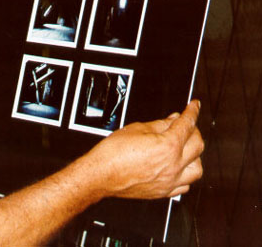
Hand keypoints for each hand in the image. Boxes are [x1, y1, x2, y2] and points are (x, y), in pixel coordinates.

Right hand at [85, 100, 203, 199]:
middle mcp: (173, 165)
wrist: (101, 174)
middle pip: (198, 145)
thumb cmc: (113, 153)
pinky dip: (186, 175)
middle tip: (186, 125)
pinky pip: (186, 185)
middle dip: (194, 131)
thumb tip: (173, 120)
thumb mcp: (136, 128)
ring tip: (185, 149)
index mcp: (168, 146)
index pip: (187, 124)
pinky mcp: (164, 192)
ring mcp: (170, 181)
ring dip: (195, 156)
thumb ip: (159, 124)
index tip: (194, 107)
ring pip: (197, 168)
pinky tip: (178, 168)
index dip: (192, 112)